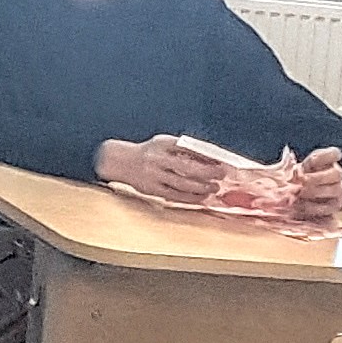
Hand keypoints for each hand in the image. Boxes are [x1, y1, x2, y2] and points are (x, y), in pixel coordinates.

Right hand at [97, 134, 229, 201]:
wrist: (120, 161)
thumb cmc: (149, 152)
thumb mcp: (164, 144)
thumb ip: (185, 150)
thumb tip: (211, 161)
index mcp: (163, 144)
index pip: (189, 149)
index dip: (207, 158)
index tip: (221, 162)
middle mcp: (157, 159)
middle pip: (186, 168)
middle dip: (207, 173)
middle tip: (220, 176)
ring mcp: (153, 175)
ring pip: (182, 184)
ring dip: (201, 188)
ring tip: (213, 188)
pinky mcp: (151, 189)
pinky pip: (174, 195)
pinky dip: (190, 198)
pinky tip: (200, 198)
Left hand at [291, 146, 341, 217]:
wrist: (293, 199)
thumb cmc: (291, 179)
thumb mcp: (289, 169)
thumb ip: (290, 163)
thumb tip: (289, 156)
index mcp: (328, 161)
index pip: (334, 154)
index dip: (323, 157)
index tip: (309, 162)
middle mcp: (336, 175)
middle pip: (336, 173)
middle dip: (317, 177)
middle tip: (301, 181)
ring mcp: (338, 191)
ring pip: (335, 190)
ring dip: (315, 192)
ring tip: (298, 194)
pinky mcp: (334, 207)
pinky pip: (328, 207)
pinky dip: (312, 207)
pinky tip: (299, 206)